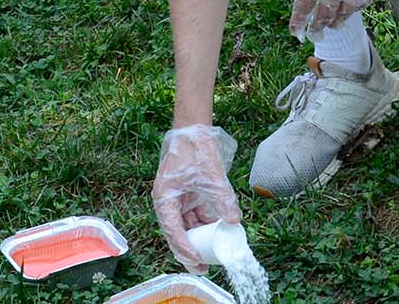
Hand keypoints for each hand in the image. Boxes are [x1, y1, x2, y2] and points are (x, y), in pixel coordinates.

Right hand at [152, 125, 239, 273]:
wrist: (195, 130)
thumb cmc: (195, 150)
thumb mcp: (211, 177)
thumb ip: (222, 200)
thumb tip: (234, 222)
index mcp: (164, 198)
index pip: (172, 230)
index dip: (184, 247)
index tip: (196, 258)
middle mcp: (168, 202)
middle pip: (177, 233)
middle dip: (188, 252)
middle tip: (201, 268)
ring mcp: (179, 200)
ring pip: (187, 227)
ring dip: (199, 240)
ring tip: (212, 256)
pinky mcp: (190, 196)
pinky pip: (197, 216)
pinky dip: (206, 226)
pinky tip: (218, 234)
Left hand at [274, 0, 396, 39]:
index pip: (303, 8)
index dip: (298, 21)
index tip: (296, 32)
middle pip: (324, 15)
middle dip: (318, 27)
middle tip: (315, 34)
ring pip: (344, 13)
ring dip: (336, 21)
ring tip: (333, 25)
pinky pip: (362, 3)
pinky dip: (355, 9)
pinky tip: (352, 10)